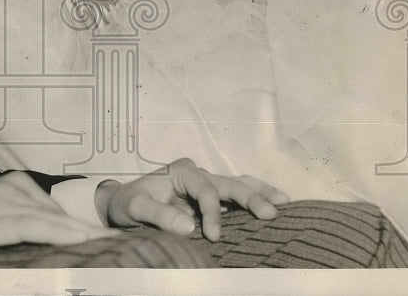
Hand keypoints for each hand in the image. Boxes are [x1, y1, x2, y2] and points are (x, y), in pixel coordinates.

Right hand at [0, 171, 117, 267]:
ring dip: (83, 237)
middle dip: (90, 235)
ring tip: (112, 250)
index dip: (85, 231)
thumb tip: (49, 252)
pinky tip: (81, 243)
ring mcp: (1, 201)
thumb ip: (17, 233)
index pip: (58, 213)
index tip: (115, 244)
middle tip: (122, 249)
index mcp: (14, 188)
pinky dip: (59, 234)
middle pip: (60, 216)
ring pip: (52, 220)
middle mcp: (12, 188)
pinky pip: (33, 226)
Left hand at [94, 158, 289, 241]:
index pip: (205, 190)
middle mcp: (197, 174)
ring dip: (261, 192)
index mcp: (181, 171)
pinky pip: (236, 196)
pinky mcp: (210, 198)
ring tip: (285, 202)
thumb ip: (159, 214)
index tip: (213, 237)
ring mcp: (206, 185)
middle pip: (229, 183)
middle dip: (251, 197)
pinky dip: (255, 197)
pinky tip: (274, 203)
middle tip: (270, 214)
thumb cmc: (127, 203)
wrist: (122, 203)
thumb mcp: (134, 207)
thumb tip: (190, 226)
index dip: (212, 213)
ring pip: (238, 184)